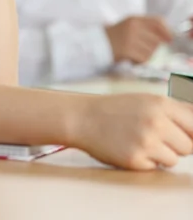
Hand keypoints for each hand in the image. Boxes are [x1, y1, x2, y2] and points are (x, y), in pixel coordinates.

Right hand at [77, 93, 192, 169]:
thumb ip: (177, 110)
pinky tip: (131, 148)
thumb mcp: (147, 100)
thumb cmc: (118, 109)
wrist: (85, 118)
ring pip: (174, 159)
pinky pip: (155, 167)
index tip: (184, 135)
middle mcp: (156, 122)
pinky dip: (146, 162)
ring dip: (162, 155)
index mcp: (161, 104)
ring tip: (142, 141)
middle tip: (158, 137)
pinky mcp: (135, 160)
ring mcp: (146, 142)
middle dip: (177, 145)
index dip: (191, 133)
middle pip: (188, 146)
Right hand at [105, 16, 171, 62]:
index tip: (169, 40)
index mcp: (134, 19)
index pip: (158, 21)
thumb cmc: (115, 37)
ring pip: (152, 51)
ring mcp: (130, 38)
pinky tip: (133, 59)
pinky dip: (141, 61)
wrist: (97, 44)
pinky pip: (144, 58)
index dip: (167, 31)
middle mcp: (133, 26)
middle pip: (157, 39)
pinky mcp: (127, 50)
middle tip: (146, 51)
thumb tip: (166, 39)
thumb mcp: (129, 26)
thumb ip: (145, 28)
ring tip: (137, 55)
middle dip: (155, 48)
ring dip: (147, 56)